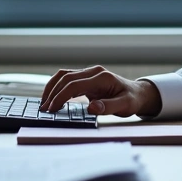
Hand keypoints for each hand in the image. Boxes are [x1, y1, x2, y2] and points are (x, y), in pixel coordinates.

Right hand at [40, 65, 161, 116]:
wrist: (137, 93)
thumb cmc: (132, 100)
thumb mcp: (125, 106)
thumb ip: (109, 107)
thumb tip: (92, 107)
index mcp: (102, 77)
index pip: (74, 84)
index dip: (61, 96)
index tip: (52, 108)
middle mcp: (94, 72)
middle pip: (66, 77)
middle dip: (52, 92)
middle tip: (44, 108)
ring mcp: (89, 73)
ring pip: (64, 75)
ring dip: (52, 87)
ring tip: (44, 102)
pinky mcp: (86, 78)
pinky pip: (68, 79)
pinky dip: (57, 86)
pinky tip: (52, 97)